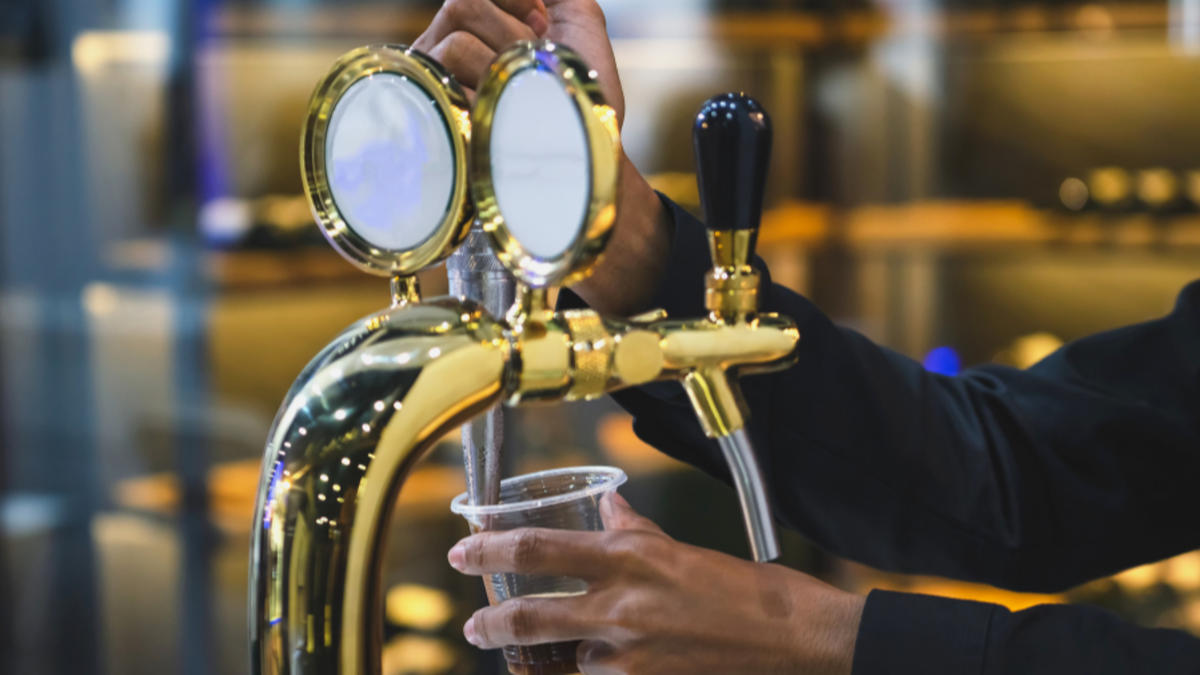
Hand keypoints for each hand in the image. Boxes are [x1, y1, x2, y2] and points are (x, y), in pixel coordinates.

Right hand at [413, 0, 671, 315]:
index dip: (514, 1)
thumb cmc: (582, 98)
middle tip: (535, 65)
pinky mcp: (433, 114)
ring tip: (520, 97)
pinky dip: (484, 89)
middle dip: (510, 31)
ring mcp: (436, 82)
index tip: (543, 28)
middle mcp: (448, 49)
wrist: (582, 158)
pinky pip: (445, 78)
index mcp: (478, 25)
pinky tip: (499, 111)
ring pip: (455, 41)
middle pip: (461, 3)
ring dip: (502, 66)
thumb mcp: (583, 30)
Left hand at [448, 492, 864, 674]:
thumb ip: (636, 534)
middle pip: (529, 615)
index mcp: (632, 560)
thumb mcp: (685, 551)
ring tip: (527, 657)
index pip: (538, 548)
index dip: (489, 549)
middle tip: (474, 626)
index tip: (462, 551)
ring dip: (541, 660)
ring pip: (559, 663)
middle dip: (490, 624)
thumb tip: (608, 510)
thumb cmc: (749, 593)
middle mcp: (622, 608)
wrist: (799, 642)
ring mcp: (631, 659)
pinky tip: (581, 671)